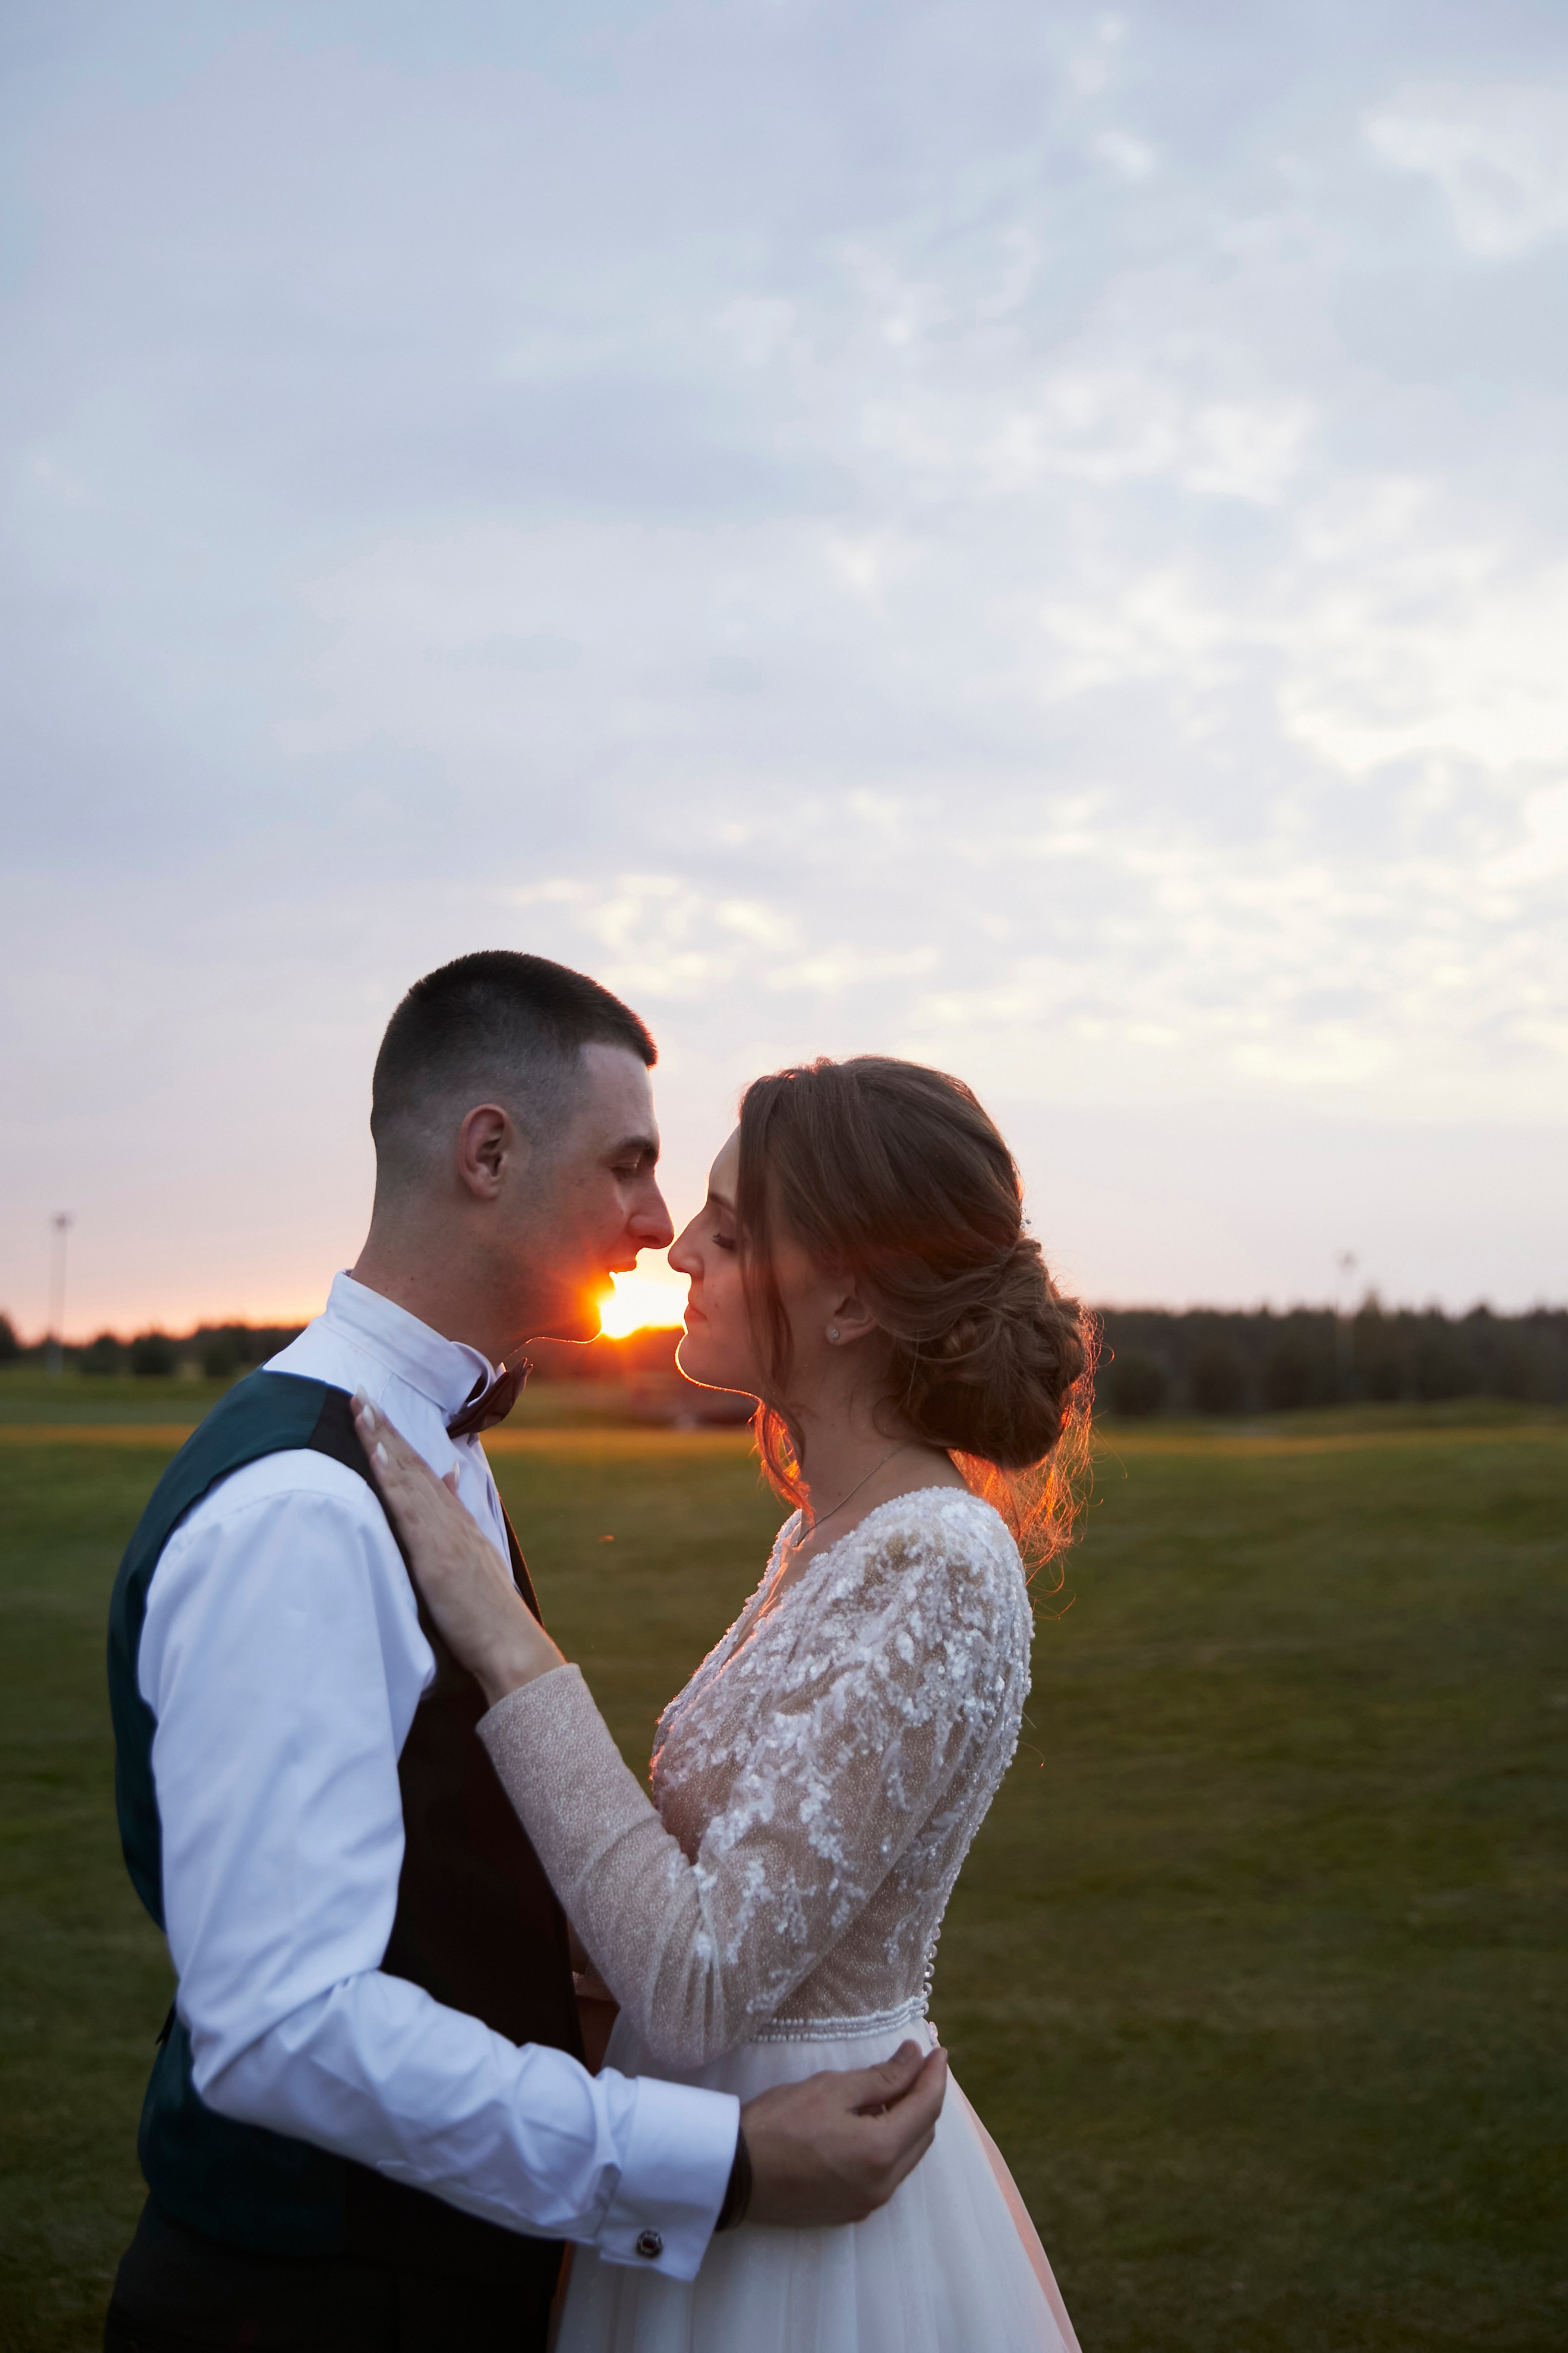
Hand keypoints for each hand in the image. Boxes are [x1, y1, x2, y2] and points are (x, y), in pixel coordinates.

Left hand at [352, 1395, 565, 1707]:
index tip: (376, 1410)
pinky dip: (391, 1478)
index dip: (397, 1439)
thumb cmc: (489, 1610)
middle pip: (412, 1463)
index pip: (423, 1469)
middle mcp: (450, 1517)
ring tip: (361, 1409)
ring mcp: (442, 1532)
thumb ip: (458, 1515)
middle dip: (384, 1426)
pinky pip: (407, 1508)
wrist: (509, 1642)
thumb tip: (449, 1477)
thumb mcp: (475, 1554)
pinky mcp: (434, 1552)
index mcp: (456, 1520)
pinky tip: (376, 1455)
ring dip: (382, 1440)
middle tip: (359, 1392)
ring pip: (407, 1476)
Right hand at [740, 2039, 947, 2226]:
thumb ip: (881, 2077)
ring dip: (910, 2123)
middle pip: (922, 2135)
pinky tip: (875, 2123)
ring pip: (907, 2157)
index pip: (926, 2108)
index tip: (937, 2051)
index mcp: (880, 2151)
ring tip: (898, 2089)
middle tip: (920, 2066)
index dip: (935, 2076)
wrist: (733, 2176)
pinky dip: (891, 2145)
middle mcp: (882, 2184)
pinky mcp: (849, 2211)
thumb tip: (914, 2058)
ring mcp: (867, 2203)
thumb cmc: (778, 2124)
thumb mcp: (831, 2089)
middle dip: (925, 2098)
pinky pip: (887, 2174)